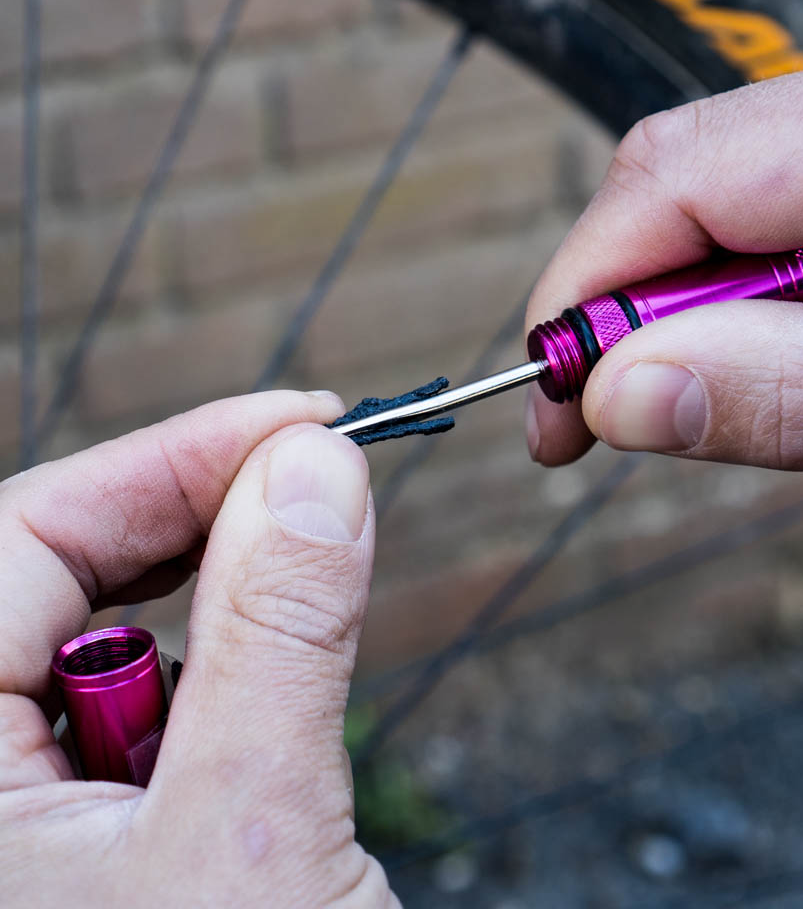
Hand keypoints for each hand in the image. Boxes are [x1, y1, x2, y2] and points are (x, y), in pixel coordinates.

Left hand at [0, 392, 397, 906]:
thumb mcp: (254, 823)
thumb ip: (278, 633)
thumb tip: (316, 461)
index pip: (24, 538)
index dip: (174, 458)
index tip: (307, 422)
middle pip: (61, 577)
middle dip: (203, 524)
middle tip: (324, 488)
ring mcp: (21, 807)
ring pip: (112, 640)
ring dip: (218, 618)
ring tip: (299, 646)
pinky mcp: (79, 827)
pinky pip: (144, 705)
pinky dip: (221, 680)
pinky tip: (264, 720)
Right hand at [524, 10, 802, 496]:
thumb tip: (625, 395)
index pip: (678, 177)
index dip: (584, 289)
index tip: (551, 402)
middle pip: (693, 186)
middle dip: (631, 312)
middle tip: (615, 423)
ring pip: (736, 211)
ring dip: (702, 316)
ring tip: (741, 398)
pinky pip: (792, 221)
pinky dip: (760, 302)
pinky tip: (796, 353)